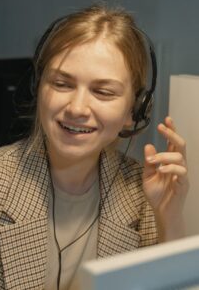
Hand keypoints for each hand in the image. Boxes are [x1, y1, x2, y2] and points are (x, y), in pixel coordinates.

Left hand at [142, 116, 188, 240]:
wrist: (161, 212)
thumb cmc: (157, 193)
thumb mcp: (148, 176)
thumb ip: (149, 162)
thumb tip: (149, 145)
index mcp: (170, 162)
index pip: (173, 144)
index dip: (171, 131)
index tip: (166, 119)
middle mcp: (178, 166)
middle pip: (180, 145)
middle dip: (172, 134)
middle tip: (161, 127)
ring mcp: (182, 175)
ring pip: (180, 157)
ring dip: (165, 155)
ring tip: (153, 161)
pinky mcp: (183, 184)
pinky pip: (181, 172)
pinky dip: (171, 168)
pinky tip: (160, 169)